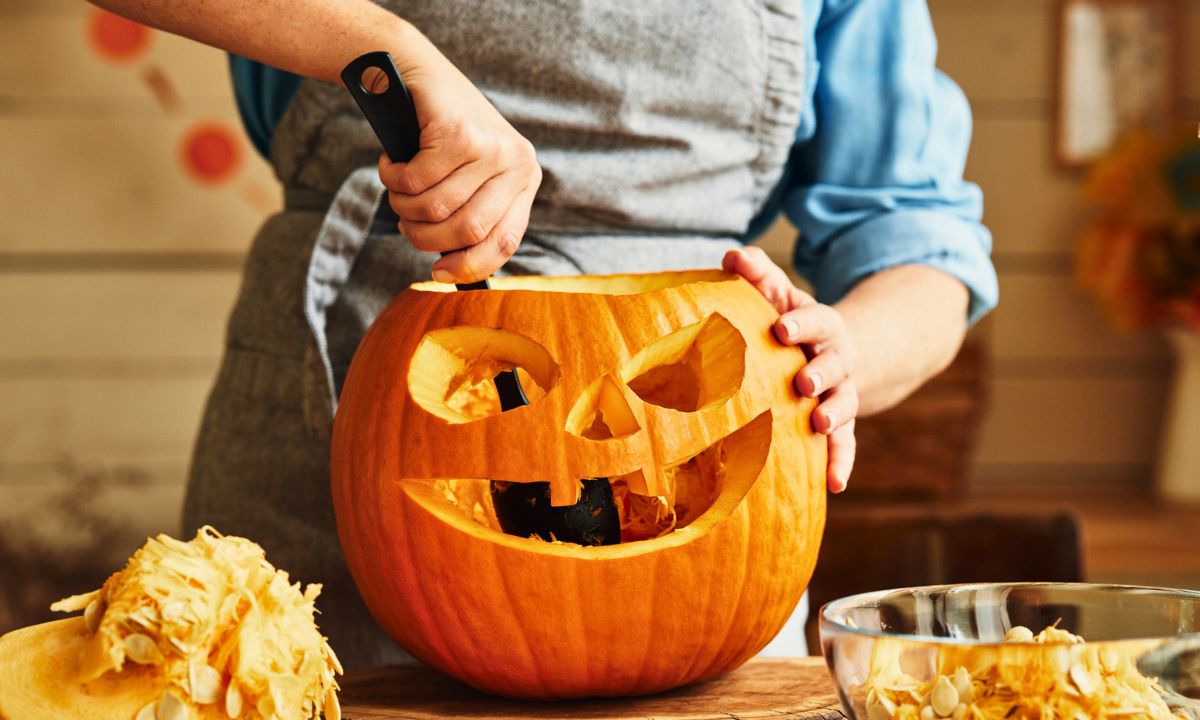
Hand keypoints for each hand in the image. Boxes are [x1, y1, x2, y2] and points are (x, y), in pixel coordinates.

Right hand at [375, 56, 541, 282]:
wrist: (417, 72)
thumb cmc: (441, 132)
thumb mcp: (469, 175)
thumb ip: (473, 214)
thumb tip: (452, 272)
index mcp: (526, 179)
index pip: (504, 242)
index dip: (469, 266)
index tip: (438, 273)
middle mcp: (517, 163)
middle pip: (466, 230)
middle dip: (424, 236)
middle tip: (405, 220)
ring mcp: (489, 147)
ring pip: (435, 208)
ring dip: (403, 206)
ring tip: (397, 189)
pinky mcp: (457, 133)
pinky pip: (415, 182)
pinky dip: (393, 179)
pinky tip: (392, 163)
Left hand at [723, 247, 857, 492]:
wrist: (835, 352)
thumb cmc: (792, 322)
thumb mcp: (780, 294)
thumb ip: (758, 274)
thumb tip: (732, 255)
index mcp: (822, 326)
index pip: (815, 320)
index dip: (801, 323)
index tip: (782, 328)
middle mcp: (837, 360)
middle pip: (835, 365)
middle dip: (821, 373)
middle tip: (804, 382)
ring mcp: (842, 394)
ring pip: (844, 405)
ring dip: (834, 416)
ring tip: (818, 426)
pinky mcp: (840, 425)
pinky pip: (845, 445)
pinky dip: (841, 463)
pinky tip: (834, 485)